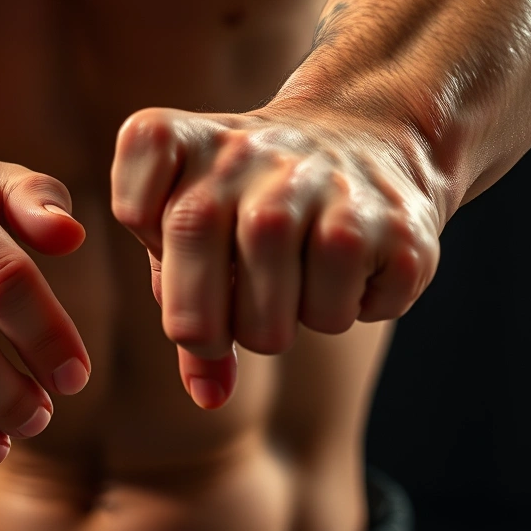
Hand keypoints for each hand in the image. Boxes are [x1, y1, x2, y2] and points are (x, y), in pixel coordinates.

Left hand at [111, 108, 440, 408]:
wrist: (367, 133)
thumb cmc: (256, 199)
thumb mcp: (200, 227)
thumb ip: (183, 301)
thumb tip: (208, 396)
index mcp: (187, 143)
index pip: (136, 209)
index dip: (157, 253)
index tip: (185, 239)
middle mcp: (249, 154)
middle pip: (195, 304)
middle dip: (212, 333)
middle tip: (241, 307)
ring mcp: (324, 185)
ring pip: (272, 326)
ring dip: (286, 324)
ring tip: (301, 274)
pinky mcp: (394, 222)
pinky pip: (342, 315)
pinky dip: (347, 309)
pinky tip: (350, 264)